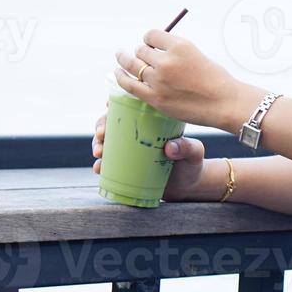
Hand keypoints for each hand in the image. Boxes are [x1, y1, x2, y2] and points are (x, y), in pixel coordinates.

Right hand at [93, 110, 207, 202]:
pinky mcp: (126, 168)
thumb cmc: (192, 164)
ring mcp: (129, 152)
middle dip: (101, 126)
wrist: (188, 187)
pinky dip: (100, 166)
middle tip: (102, 134)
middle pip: (112, 124)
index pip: (130, 109)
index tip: (107, 105)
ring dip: (97, 145)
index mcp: (151, 124)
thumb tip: (170, 148)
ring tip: (99, 152)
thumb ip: (187, 148)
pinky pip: (108, 165)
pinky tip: (99, 168)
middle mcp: (137, 135)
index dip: (115, 104)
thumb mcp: (194, 153)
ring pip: (106, 143)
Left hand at [112, 28, 246, 129]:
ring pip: (132, 65)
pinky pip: (129, 84)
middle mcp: (166, 61)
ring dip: (125, 60)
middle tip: (139, 54)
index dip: (150, 39)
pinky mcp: (154, 97)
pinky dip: (120, 77)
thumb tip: (159, 50)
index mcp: (179, 46)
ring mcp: (158, 80)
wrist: (225, 103)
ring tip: (120, 56)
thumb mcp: (198, 55)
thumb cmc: (217, 80)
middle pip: (141, 50)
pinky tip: (117, 73)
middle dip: (140, 51)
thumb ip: (177, 52)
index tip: (150, 43)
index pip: (152, 35)